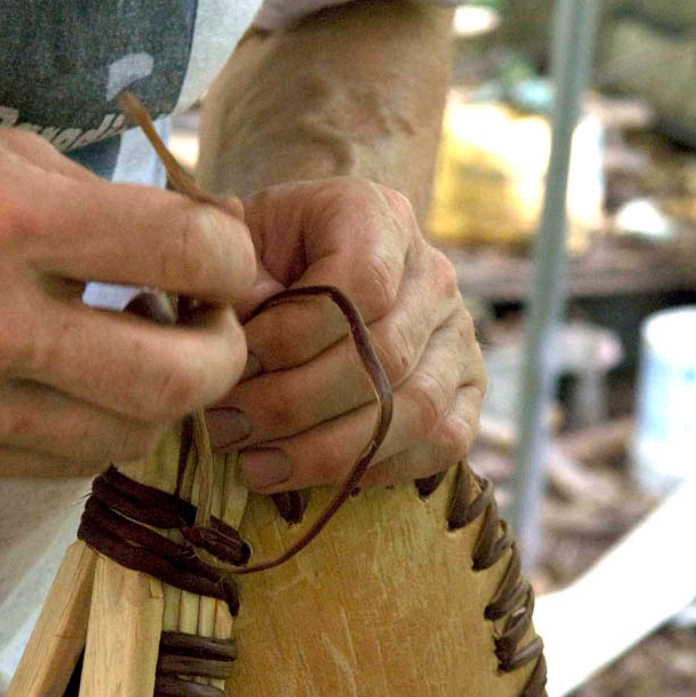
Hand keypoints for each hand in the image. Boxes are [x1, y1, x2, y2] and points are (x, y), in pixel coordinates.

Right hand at [0, 112, 255, 476]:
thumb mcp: (2, 158)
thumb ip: (115, 207)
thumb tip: (218, 247)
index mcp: (5, 220)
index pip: (183, 256)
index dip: (235, 263)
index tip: (230, 264)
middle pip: (172, 380)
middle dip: (223, 355)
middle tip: (215, 326)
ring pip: (126, 438)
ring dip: (163, 399)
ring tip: (146, 350)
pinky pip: (66, 464)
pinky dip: (100, 426)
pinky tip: (87, 382)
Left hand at [205, 177, 484, 491]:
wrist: (309, 269)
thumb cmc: (266, 258)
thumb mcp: (239, 242)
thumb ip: (235, 272)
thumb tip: (241, 323)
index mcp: (380, 218)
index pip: (358, 286)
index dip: (291, 336)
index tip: (231, 364)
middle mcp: (433, 275)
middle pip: (383, 357)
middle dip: (293, 404)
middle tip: (227, 428)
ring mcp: (459, 335)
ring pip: (414, 409)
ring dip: (327, 451)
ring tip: (257, 466)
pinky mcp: (468, 389)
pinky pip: (443, 442)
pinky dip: (379, 470)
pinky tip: (313, 478)